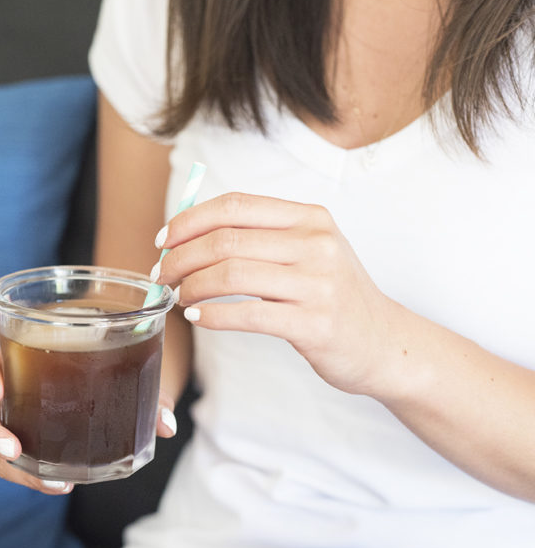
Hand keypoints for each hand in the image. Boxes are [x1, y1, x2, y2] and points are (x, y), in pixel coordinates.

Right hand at [0, 350, 179, 493]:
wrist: (123, 370)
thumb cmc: (114, 357)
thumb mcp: (129, 365)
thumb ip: (148, 394)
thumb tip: (166, 425)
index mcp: (24, 359)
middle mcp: (15, 394)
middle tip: (12, 446)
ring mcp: (23, 422)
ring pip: (1, 449)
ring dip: (16, 468)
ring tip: (50, 479)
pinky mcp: (36, 446)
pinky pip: (25, 466)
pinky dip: (39, 478)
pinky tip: (64, 482)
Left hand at [154, 192, 405, 396]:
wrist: (385, 343)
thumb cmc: (332, 294)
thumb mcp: (308, 250)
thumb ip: (258, 236)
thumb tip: (185, 236)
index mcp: (310, 217)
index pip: (235, 205)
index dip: (190, 220)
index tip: (163, 240)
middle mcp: (316, 244)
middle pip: (226, 240)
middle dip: (181, 257)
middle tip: (162, 276)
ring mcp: (318, 284)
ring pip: (230, 275)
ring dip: (192, 287)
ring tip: (179, 297)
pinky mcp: (314, 324)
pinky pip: (247, 315)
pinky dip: (212, 316)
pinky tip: (197, 318)